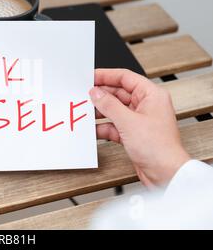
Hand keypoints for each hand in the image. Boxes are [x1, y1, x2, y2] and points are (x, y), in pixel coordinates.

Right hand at [89, 69, 189, 187]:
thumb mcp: (128, 121)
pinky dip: (104, 126)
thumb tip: (96, 93)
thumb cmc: (159, 147)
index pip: (126, 78)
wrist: (166, 174)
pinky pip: (114, 125)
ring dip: (101, 112)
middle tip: (84, 95)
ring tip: (85, 111)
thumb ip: (109, 105)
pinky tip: (93, 129)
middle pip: (118, 93)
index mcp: (152, 95)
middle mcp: (146, 105)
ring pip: (115, 110)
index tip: (90, 76)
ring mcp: (139, 120)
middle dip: (101, 95)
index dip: (106, 75)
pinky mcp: (133, 134)